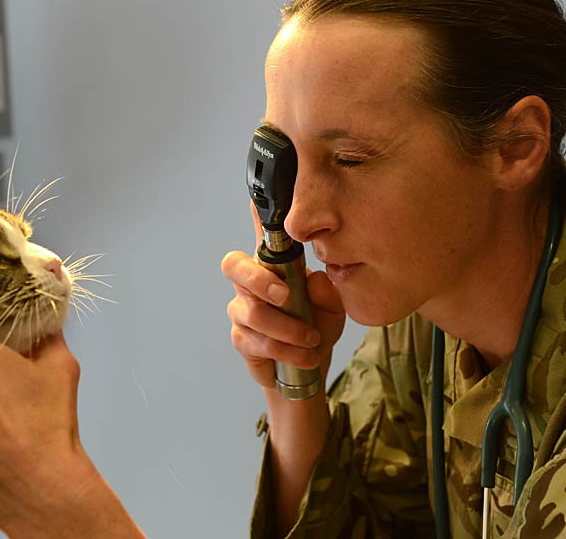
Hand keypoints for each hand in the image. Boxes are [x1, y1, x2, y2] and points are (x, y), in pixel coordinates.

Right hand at [221, 204, 345, 390]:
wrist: (310, 366)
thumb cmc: (317, 326)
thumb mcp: (332, 306)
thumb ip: (327, 290)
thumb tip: (315, 279)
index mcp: (273, 266)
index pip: (262, 235)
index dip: (258, 215)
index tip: (258, 199)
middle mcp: (250, 283)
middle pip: (233, 265)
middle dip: (259, 280)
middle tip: (285, 296)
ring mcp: (242, 310)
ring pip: (252, 312)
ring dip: (287, 328)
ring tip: (312, 338)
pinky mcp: (242, 339)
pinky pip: (258, 341)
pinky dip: (286, 350)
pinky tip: (305, 356)